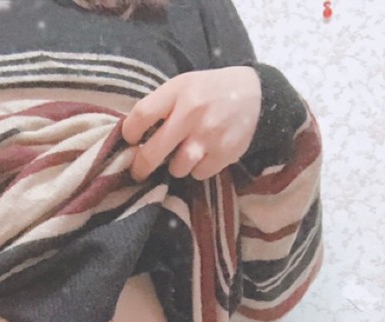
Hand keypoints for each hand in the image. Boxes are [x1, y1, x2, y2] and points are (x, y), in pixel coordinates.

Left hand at [120, 67, 261, 182]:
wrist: (255, 94)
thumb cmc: (210, 91)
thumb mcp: (184, 85)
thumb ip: (161, 105)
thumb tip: (133, 136)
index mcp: (178, 91)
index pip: (140, 116)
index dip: (129, 134)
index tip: (130, 141)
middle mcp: (191, 113)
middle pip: (152, 153)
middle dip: (141, 167)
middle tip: (139, 171)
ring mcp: (208, 135)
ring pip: (177, 169)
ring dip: (177, 166)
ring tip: (185, 153)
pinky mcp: (224, 152)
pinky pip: (199, 173)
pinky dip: (198, 169)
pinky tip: (205, 154)